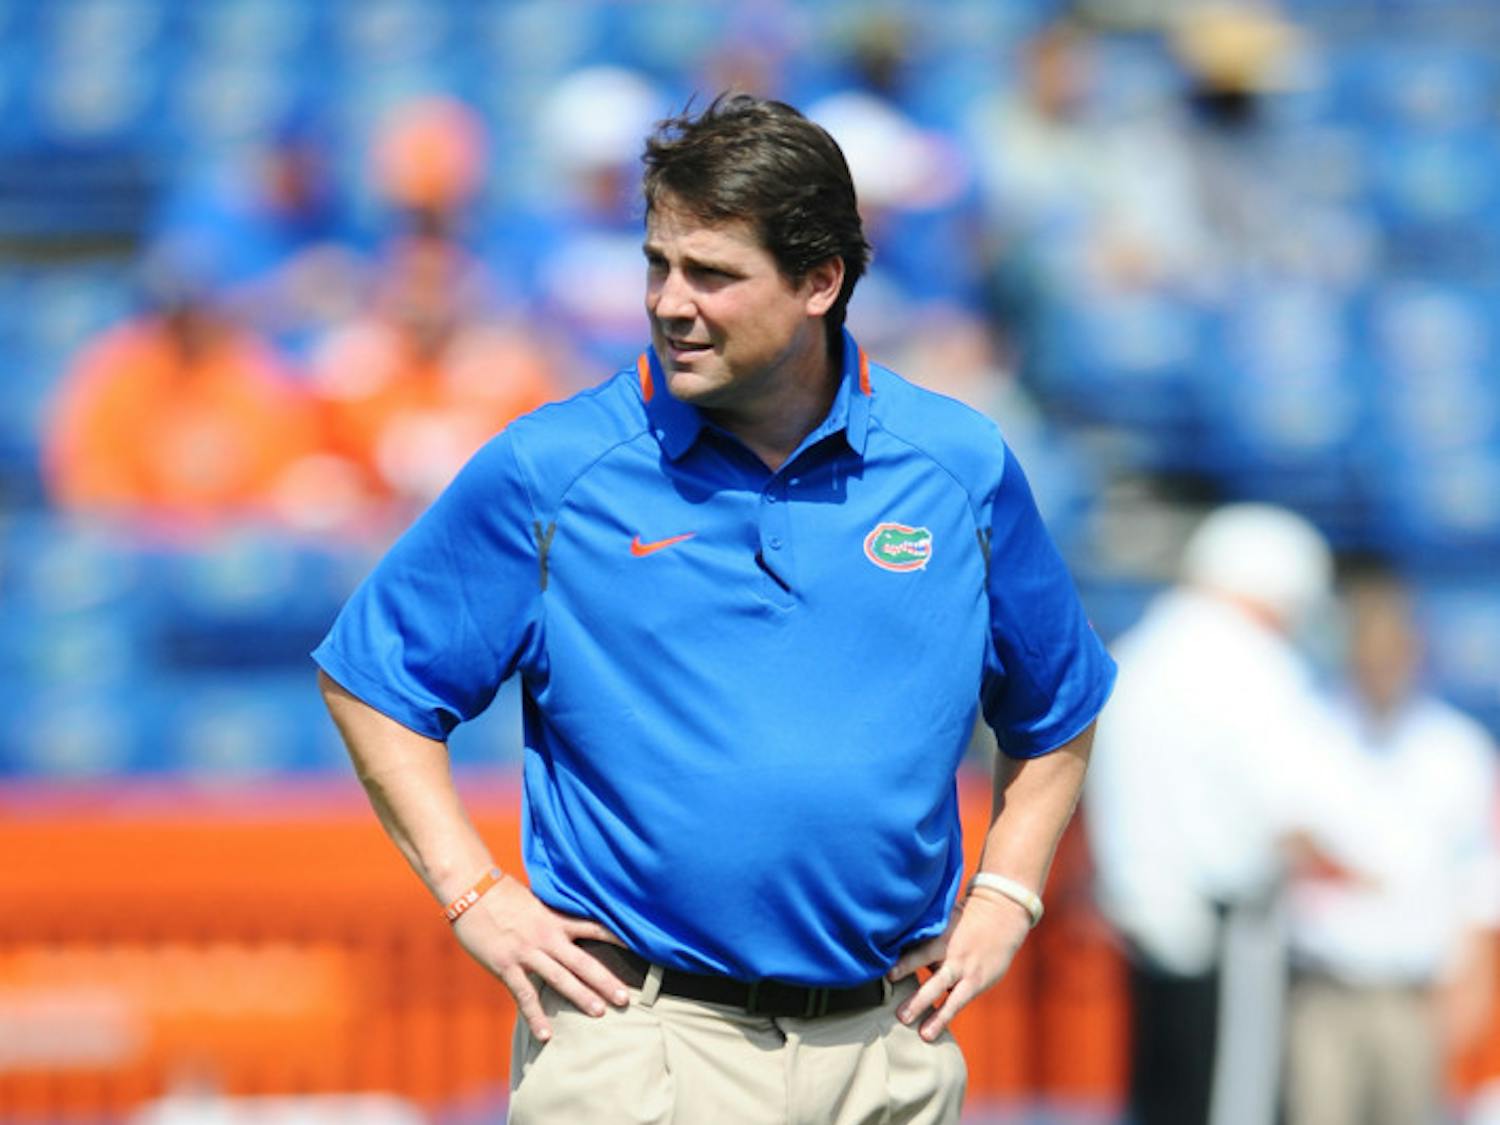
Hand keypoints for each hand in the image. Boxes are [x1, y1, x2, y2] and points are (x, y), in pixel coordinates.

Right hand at [451, 873, 629, 1040]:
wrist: (471, 890)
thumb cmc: (502, 894)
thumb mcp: (534, 901)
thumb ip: (552, 916)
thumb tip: (568, 921)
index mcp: (555, 919)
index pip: (593, 927)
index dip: (617, 937)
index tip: (640, 947)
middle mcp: (546, 937)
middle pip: (583, 962)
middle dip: (605, 981)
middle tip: (626, 999)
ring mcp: (526, 952)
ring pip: (560, 979)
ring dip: (581, 997)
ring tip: (600, 1013)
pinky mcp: (506, 966)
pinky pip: (525, 995)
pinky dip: (536, 1017)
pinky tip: (546, 1035)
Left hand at [887, 890, 1031, 1041]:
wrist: (1001, 916)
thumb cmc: (962, 919)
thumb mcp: (943, 921)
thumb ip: (922, 937)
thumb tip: (891, 949)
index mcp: (941, 937)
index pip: (919, 951)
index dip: (904, 963)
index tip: (887, 977)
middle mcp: (952, 954)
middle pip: (932, 976)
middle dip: (917, 995)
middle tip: (898, 1013)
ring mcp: (965, 969)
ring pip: (945, 992)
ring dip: (931, 1011)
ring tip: (916, 1030)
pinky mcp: (976, 982)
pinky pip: (958, 1001)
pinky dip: (944, 1015)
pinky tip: (931, 1032)